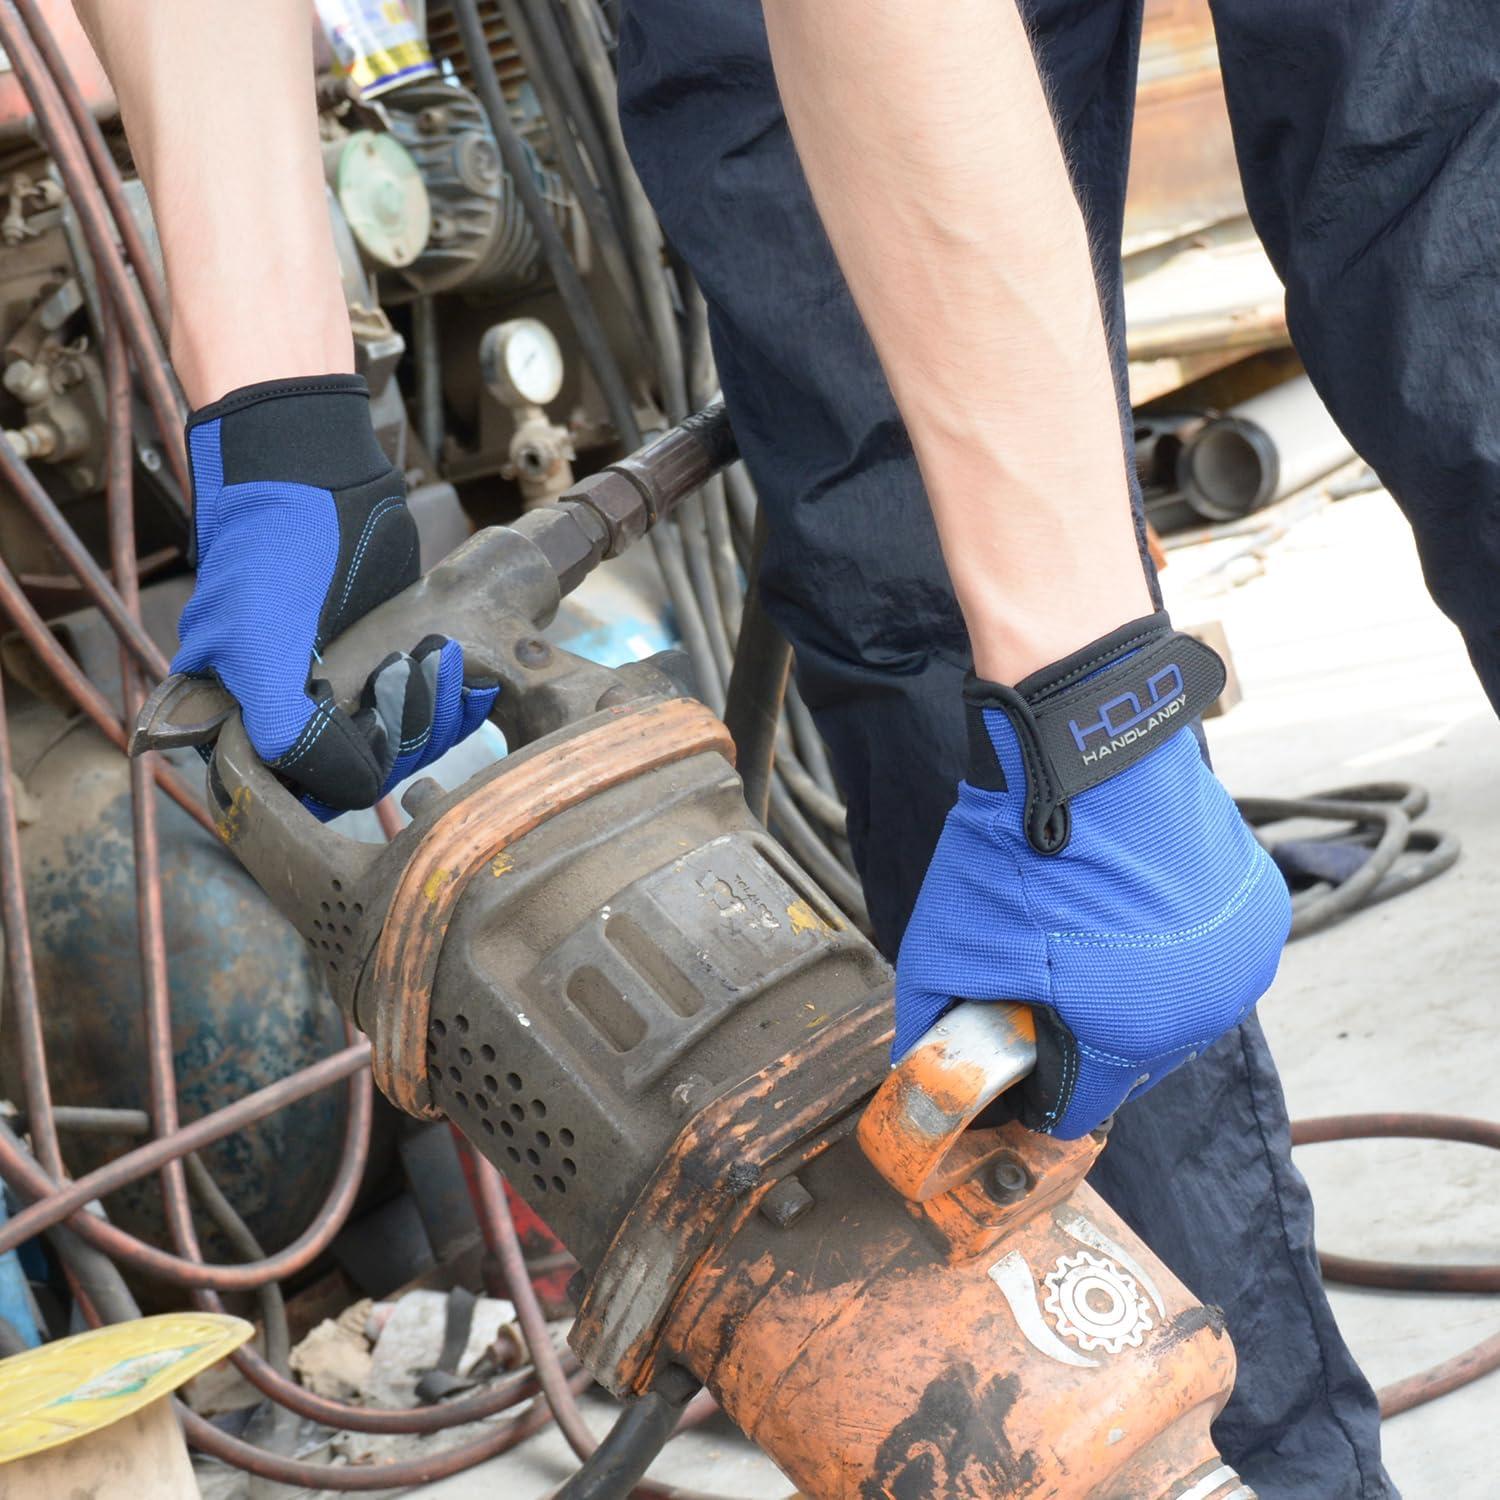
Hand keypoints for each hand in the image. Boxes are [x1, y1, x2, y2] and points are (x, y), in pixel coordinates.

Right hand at [170, 376, 496, 815]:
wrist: (319, 472)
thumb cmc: (272, 553)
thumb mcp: (257, 646)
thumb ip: (285, 731)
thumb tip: (338, 789)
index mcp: (246, 718)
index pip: (305, 789)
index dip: (341, 770)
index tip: (364, 726)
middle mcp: (298, 710)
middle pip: (365, 769)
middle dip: (398, 730)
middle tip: (399, 672)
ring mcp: (353, 686)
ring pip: (409, 743)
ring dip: (430, 709)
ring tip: (425, 658)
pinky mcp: (398, 660)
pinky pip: (436, 706)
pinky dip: (452, 693)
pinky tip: (451, 661)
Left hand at [894, 613, 1291, 1138]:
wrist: (1086, 744)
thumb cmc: (1016, 849)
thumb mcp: (944, 947)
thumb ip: (931, 1025)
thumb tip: (919, 1068)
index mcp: (1125, 1037)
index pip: (1077, 1107)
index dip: (1035, 1087)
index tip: (1016, 1051)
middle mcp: (1200, 1013)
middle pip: (1128, 1061)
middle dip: (1083, 1032)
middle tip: (1047, 973)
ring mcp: (1241, 960)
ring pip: (1173, 1008)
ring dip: (1133, 988)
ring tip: (1090, 929)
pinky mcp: (1261, 910)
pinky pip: (1210, 955)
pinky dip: (1175, 943)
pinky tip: (1134, 900)